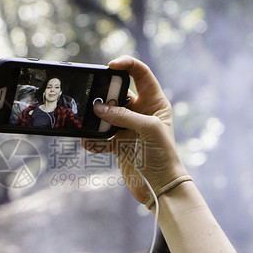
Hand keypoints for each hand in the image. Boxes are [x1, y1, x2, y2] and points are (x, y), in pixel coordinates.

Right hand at [81, 56, 188, 206]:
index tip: (111, 65)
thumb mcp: (148, 130)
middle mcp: (141, 112)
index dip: (127, 65)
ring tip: (90, 123)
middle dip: (106, 94)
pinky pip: (100, 136)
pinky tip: (88, 142)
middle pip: (118, 92)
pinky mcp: (118, 143)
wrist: (160, 187)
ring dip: (96, 118)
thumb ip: (124, 116)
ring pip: (106, 113)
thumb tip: (99, 107)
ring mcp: (128, 127)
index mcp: (155, 102)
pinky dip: (92, 139)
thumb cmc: (163, 156)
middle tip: (97, 100)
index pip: (140, 74)